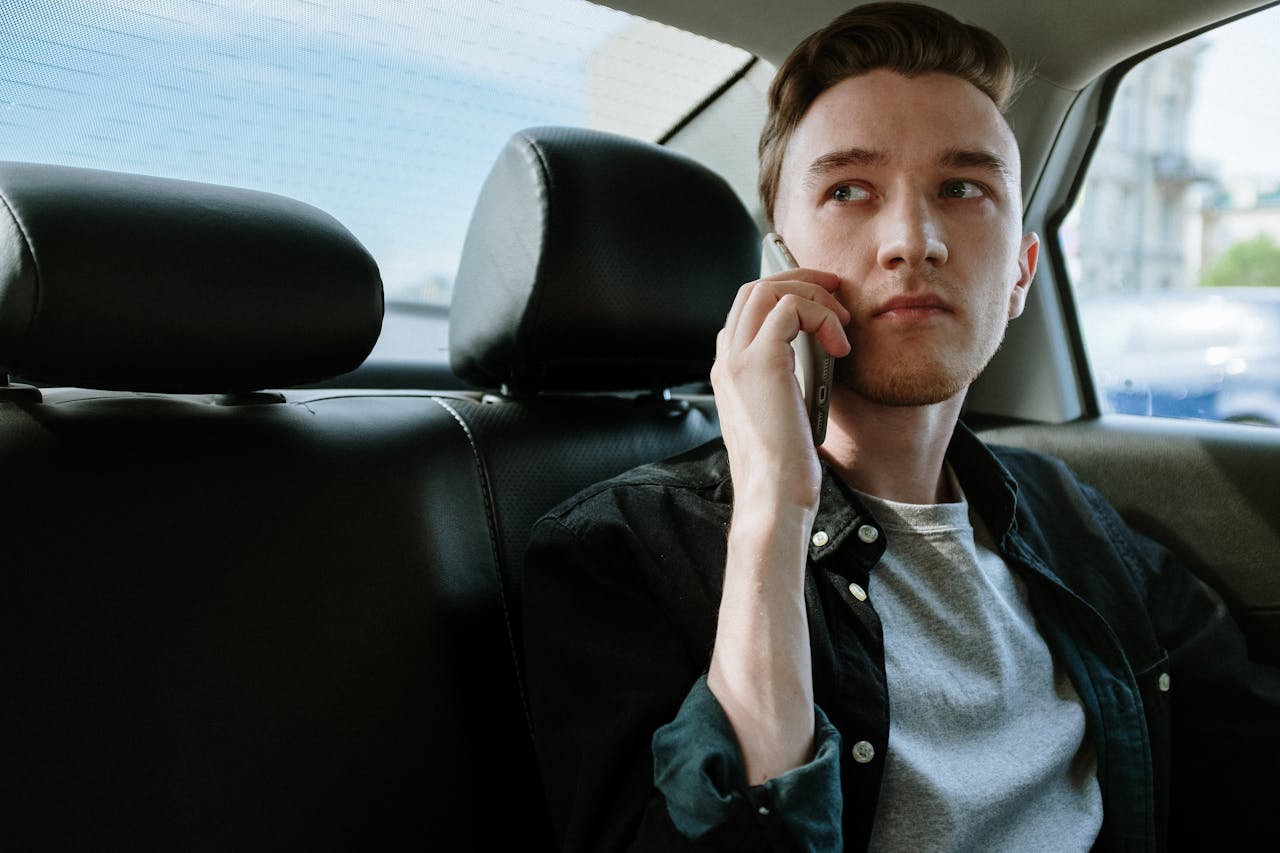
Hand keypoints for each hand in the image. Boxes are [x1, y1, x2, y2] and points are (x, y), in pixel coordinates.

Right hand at [711, 267, 850, 509]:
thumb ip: (787, 384)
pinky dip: (821, 315)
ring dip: (812, 294)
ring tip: (841, 318)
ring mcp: (738, 359)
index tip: (821, 304)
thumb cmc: (783, 468)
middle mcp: (727, 360)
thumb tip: (818, 358)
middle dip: (799, 280)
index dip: (784, 297)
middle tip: (836, 291)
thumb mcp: (784, 415)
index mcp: (729, 373)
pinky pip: (790, 308)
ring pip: (766, 289)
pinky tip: (839, 344)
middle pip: (752, 290)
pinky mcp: (760, 361)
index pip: (747, 313)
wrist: (772, 493)